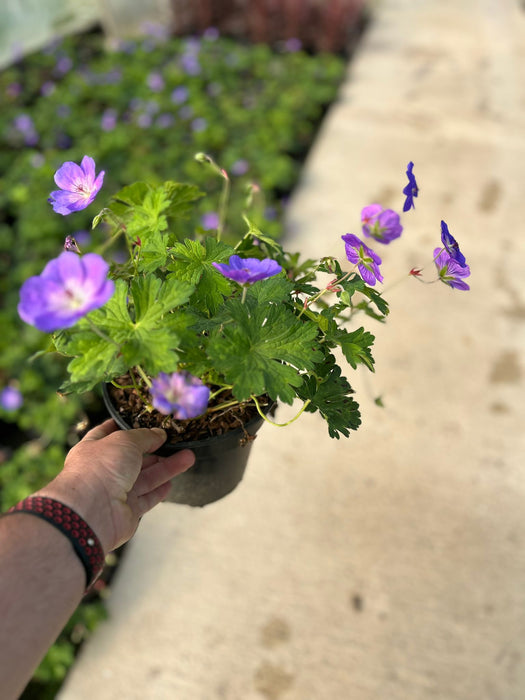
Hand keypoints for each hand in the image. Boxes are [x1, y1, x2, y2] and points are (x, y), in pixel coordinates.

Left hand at [38, 419, 194, 552]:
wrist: (90, 512)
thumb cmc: (99, 469)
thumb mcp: (124, 440)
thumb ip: (144, 436)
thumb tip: (159, 434)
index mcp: (94, 448)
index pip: (110, 432)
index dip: (127, 426)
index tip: (145, 420)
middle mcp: (104, 470)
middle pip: (135, 457)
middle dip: (156, 448)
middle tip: (177, 441)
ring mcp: (115, 491)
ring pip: (146, 477)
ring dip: (167, 467)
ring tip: (188, 457)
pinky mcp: (127, 511)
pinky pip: (147, 498)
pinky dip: (159, 490)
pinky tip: (171, 482)